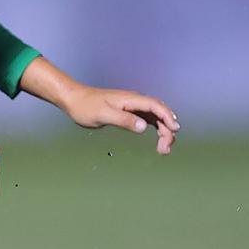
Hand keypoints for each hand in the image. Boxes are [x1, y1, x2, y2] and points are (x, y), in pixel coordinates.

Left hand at [58, 85, 179, 154]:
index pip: (155, 106)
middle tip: (166, 148)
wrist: (74, 100)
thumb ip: (123, 120)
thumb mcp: (103, 114)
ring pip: (156, 117)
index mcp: (130, 100)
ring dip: (163, 130)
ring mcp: (132, 106)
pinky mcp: (129, 112)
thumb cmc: (86, 106)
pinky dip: (156, 128)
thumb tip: (143, 126)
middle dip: (167, 128)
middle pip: (159, 112)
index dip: (167, 116)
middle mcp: (134, 101)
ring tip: (164, 148)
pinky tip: (159, 138)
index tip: (174, 129)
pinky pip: (148, 119)